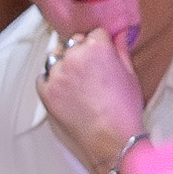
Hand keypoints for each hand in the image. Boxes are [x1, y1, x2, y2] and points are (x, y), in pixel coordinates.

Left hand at [37, 23, 147, 173]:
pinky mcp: (46, 91)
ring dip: (63, 65)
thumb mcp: (130, 75)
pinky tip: (66, 93)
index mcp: (97, 48)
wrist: (112, 140)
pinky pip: (43, 78)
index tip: (101, 56)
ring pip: (55, 57)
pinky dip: (51, 83)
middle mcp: (74, 56)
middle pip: (73, 42)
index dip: (100, 45)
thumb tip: (120, 36)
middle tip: (91, 73)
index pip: (94, 33)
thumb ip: (122, 50)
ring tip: (78, 84)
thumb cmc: (123, 113)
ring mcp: (57, 74)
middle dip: (81, 53)